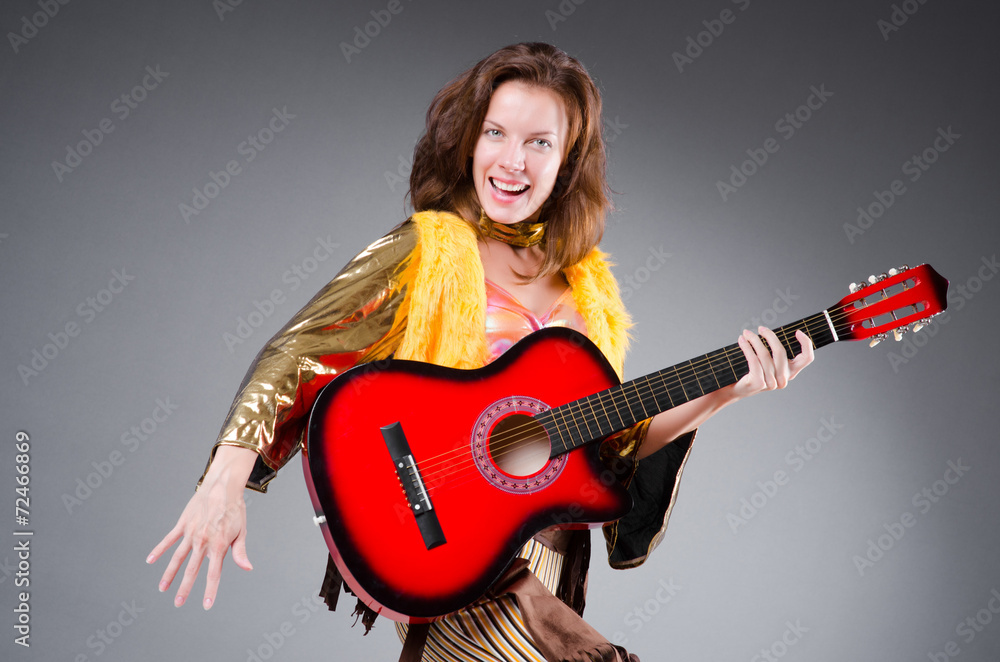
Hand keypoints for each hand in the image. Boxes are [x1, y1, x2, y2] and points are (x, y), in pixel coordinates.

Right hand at [146, 446, 256, 608]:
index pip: (213, 573)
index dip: (210, 590)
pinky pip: (169, 539)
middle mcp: (203, 541)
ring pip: (177, 557)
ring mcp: (191, 532)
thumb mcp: (241, 531)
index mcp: (218, 545)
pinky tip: (150, 560)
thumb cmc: (234, 509)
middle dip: (185, 588)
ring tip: (162, 589)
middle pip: (192, 569)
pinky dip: (159, 550)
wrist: (223, 486)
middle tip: (177, 604)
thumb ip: (240, 552)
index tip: (206, 605)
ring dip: (169, 574)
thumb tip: (247, 568)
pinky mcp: (183, 524)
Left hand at [731, 326, 813, 399]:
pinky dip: (747, 347)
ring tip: (746, 334)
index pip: (807, 358)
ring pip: (764, 354)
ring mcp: (771, 383)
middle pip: (781, 351)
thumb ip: (774, 350)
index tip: (797, 332)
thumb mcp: (768, 361)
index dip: (806, 343)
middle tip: (760, 328)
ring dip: (754, 340)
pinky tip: (741, 340)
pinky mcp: (758, 383)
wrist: (734, 389)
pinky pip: (753, 360)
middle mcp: (783, 379)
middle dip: (770, 336)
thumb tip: (772, 332)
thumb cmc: (751, 371)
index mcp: (790, 372)